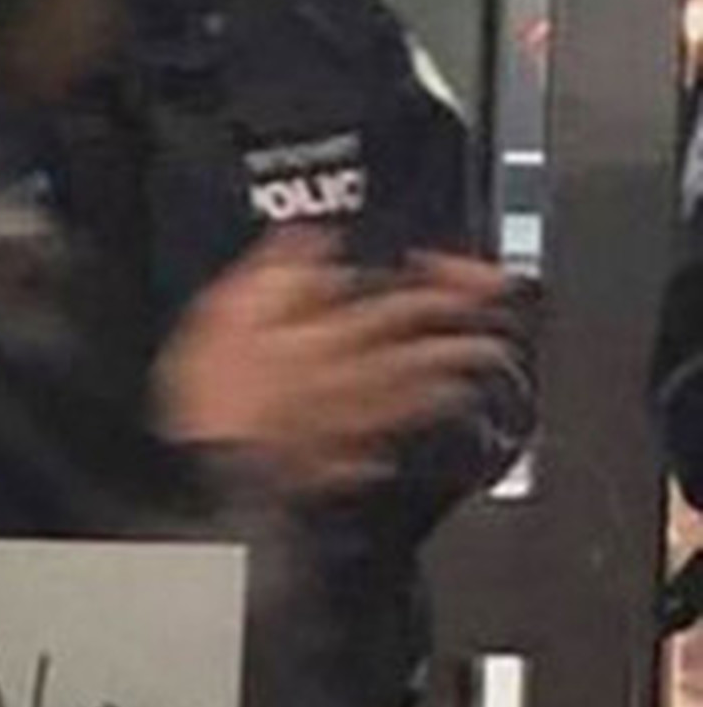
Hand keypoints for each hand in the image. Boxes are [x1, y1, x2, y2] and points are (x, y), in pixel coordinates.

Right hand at [155, 227, 514, 498]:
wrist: (210, 467)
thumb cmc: (217, 391)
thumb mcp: (231, 309)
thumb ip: (280, 273)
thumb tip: (315, 239)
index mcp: (330, 338)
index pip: (405, 302)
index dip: (448, 286)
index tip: (480, 278)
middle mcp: (348, 381)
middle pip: (419, 355)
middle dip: (461, 343)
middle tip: (495, 336)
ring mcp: (341, 426)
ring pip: (406, 403)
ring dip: (441, 390)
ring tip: (467, 379)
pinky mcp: (324, 464)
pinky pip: (369, 454)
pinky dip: (387, 447)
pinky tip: (395, 446)